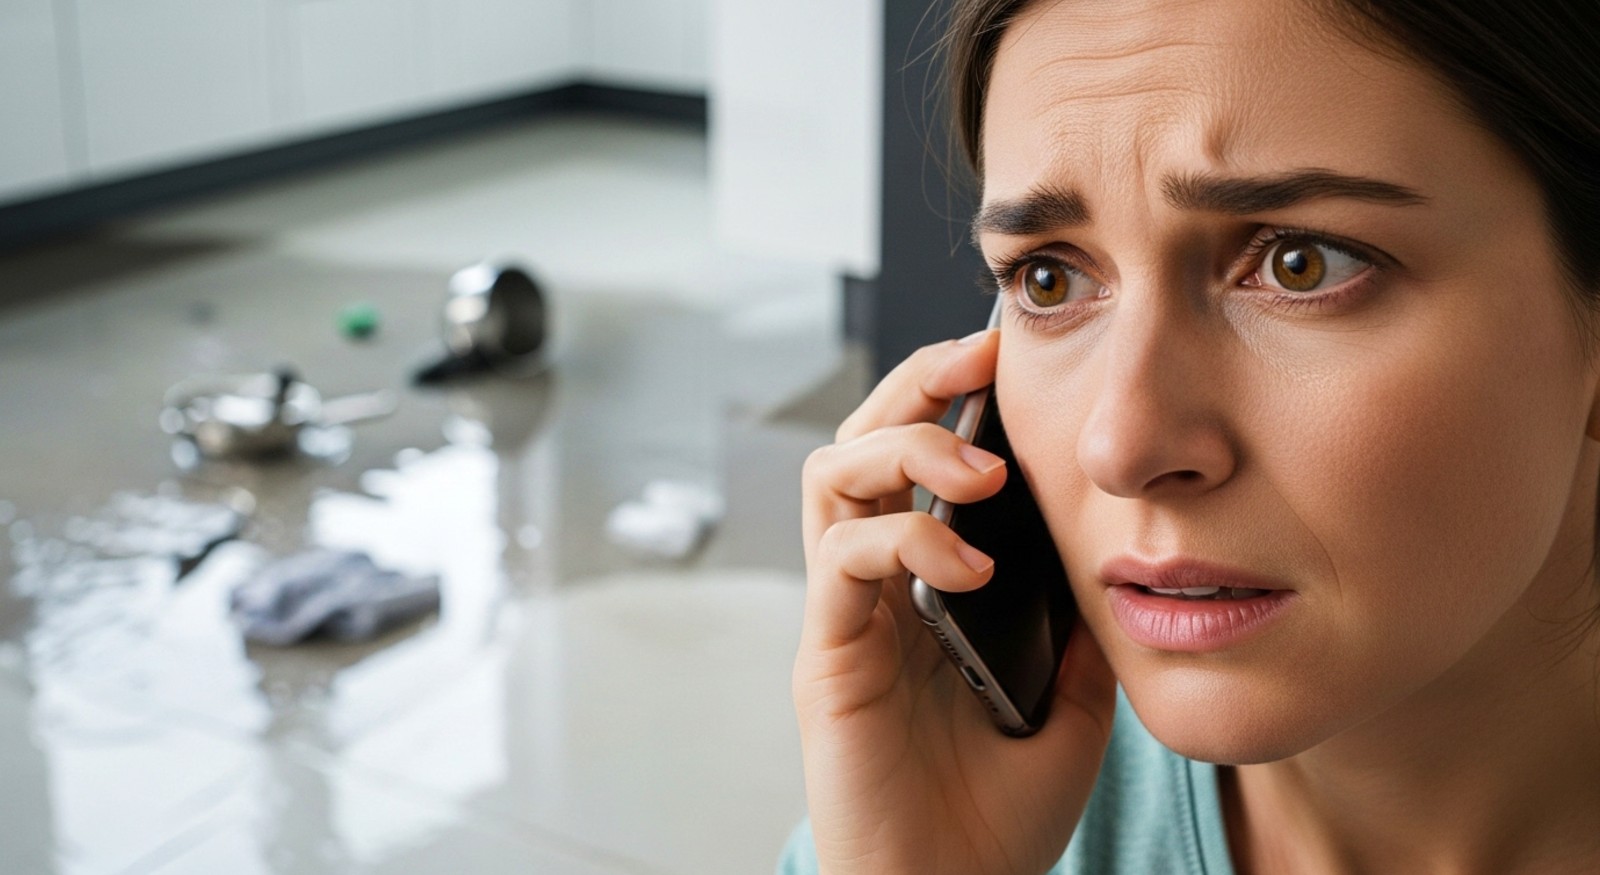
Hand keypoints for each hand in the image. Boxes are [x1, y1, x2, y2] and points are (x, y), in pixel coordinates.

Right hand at [795, 328, 1117, 874]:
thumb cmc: (999, 813)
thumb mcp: (1070, 697)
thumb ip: (1075, 618)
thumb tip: (1111, 539)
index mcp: (922, 588)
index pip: (917, 461)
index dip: (951, 397)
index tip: (1009, 358)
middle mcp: (872, 588)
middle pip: (860, 442)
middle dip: (914, 385)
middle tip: (977, 361)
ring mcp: (845, 617)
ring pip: (833, 477)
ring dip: (905, 446)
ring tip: (979, 471)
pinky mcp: (828, 657)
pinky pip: (842, 559)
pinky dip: (905, 537)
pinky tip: (968, 567)